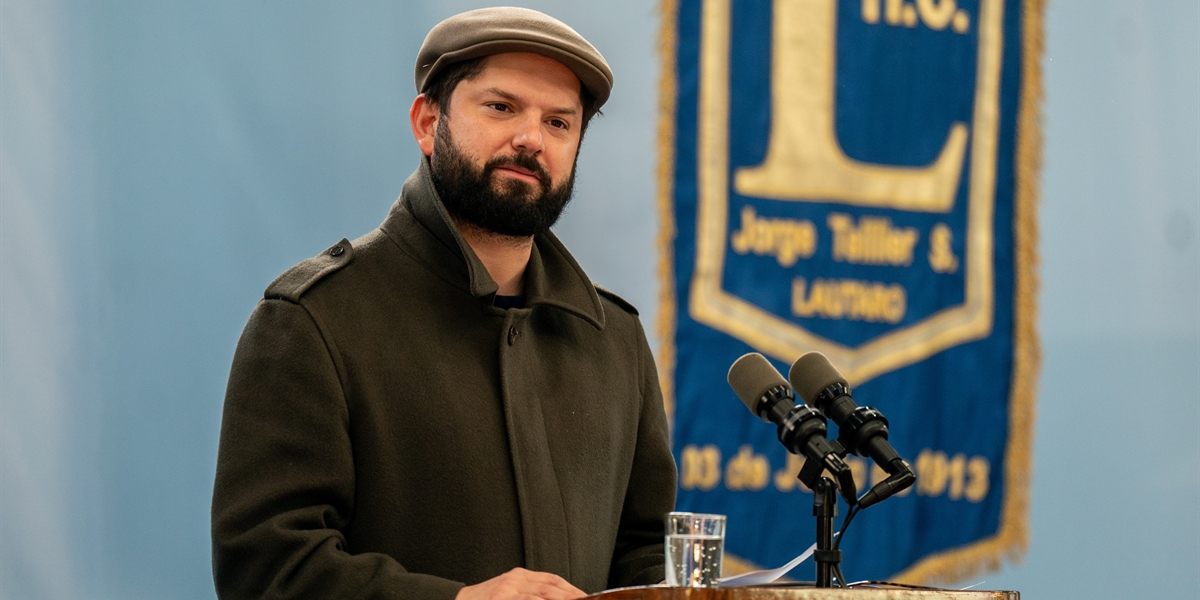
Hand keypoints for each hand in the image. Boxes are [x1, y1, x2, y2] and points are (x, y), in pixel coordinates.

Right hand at [455, 568, 586, 599]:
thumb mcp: (508, 592)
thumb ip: (529, 594)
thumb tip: (556, 597)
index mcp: (519, 576)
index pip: (552, 580)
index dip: (571, 589)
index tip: (587, 597)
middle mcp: (514, 580)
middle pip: (550, 587)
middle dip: (571, 596)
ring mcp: (506, 591)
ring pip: (540, 595)